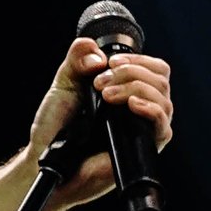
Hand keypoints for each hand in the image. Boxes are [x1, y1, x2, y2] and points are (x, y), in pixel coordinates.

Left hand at [28, 34, 172, 206]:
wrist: (48, 160)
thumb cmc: (56, 128)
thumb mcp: (63, 85)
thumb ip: (77, 60)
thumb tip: (95, 49)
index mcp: (127, 91)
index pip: (153, 68)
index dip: (137, 60)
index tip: (111, 63)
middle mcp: (140, 108)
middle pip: (160, 78)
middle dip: (132, 72)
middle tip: (100, 83)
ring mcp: (143, 128)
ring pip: (163, 98)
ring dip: (135, 87)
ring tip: (106, 96)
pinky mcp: (144, 148)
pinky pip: (163, 126)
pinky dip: (151, 110)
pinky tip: (131, 105)